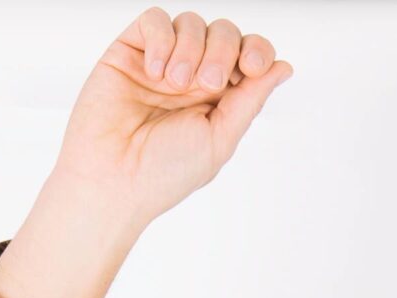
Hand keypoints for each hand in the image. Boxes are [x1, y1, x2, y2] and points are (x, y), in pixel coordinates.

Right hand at [55, 11, 295, 236]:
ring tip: (175, 84)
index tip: (253, 69)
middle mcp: (193, 76)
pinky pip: (155, 20)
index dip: (257, 51)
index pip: (249, 56)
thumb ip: (250, 99)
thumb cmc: (165, 172)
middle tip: (208, 84)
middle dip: (223, 51)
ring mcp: (162, 61)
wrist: (112, 179)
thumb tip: (284, 67)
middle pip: (224, 33)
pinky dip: (162, 39)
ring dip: (191, 48)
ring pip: (191, 22)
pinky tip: (155, 72)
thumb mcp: (220, 137)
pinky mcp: (130, 50)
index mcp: (219, 99)